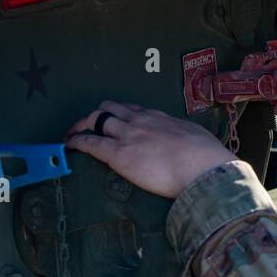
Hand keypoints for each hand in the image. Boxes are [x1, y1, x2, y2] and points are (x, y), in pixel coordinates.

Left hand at [64, 101, 235, 198]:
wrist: (204, 168)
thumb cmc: (208, 158)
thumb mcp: (196, 139)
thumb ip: (185, 140)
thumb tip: (188, 147)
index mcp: (161, 118)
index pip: (133, 110)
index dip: (120, 114)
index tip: (115, 121)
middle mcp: (141, 120)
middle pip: (110, 108)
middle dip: (96, 115)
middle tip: (89, 126)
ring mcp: (128, 134)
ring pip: (96, 119)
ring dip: (82, 125)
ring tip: (73, 134)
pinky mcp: (119, 153)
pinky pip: (90, 142)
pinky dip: (76, 141)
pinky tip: (69, 145)